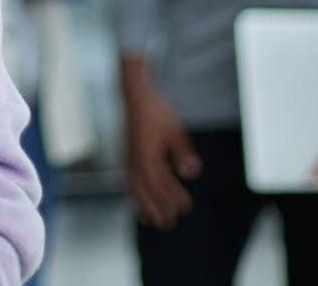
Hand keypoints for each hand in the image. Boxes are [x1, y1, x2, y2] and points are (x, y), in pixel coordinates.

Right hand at [123, 63, 201, 229]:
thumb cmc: (156, 110)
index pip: (161, 183)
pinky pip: (127, 178)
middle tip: (167, 224)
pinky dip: (132, 192)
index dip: (173, 197)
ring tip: (147, 219)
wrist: (134, 94)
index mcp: (146, 156)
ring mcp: (127, 157)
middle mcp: (134, 160)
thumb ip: (182, 153)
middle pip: (145, 191)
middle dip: (156, 208)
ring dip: (142, 204)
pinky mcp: (126, 153)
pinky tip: (134, 195)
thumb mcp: (175, 130)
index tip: (185, 208)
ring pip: (133, 187)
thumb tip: (191, 173)